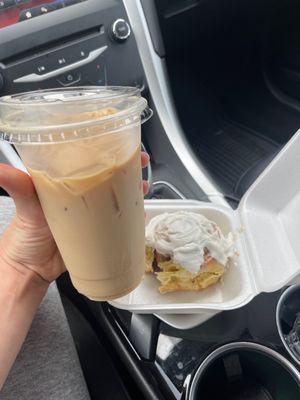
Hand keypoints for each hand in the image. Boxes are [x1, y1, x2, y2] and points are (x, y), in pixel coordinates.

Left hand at [0, 151, 149, 282]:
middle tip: (140, 163)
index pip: (87, 159)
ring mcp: (90, 214)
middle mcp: (79, 195)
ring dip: (131, 190)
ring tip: (142, 188)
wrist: (30, 269)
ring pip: (115, 197)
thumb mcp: (25, 207)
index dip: (105, 148)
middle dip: (126, 167)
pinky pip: (116, 222)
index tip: (120, 142)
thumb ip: (17, 187)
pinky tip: (139, 214)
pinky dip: (130, 217)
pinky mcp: (96, 232)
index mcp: (63, 182)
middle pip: (107, 176)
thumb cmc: (23, 236)